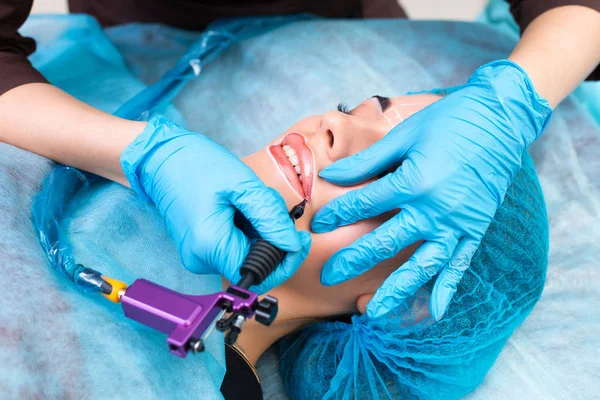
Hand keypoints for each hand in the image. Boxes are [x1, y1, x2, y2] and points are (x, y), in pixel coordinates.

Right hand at [121, 116, 310, 292]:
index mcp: (210, 246)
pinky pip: (233, 248)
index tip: (298, 239)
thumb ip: (270, 217)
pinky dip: (247, 232)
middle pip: (254, 267)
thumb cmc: (197, 164)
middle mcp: (201, 259)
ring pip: (245, 256)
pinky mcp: (199, 247)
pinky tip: (242, 209)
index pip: (260, 275)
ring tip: (252, 202)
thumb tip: (292, 244)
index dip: (285, 261)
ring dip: (260, 234)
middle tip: (275, 210)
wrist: (161, 157)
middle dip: (273, 242)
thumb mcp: (243, 185)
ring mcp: (198, 255)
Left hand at [311, 60, 550, 318]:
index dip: (338, 215)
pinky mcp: (475, 229)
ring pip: (422, 265)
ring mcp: (456, 223)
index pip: (364, 204)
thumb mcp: (404, 135)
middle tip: (329, 276)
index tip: (317, 226)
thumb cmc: (449, 121)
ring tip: (374, 311)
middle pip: (385, 242)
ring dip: (397, 290)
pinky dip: (447, 289)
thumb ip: (367, 160)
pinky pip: (460, 265)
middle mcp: (433, 209)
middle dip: (353, 260)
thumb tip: (330, 175)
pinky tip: (433, 312)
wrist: (500, 118)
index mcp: (413, 182)